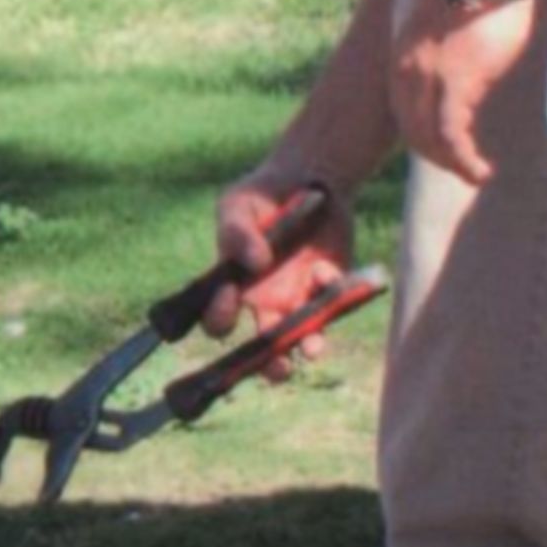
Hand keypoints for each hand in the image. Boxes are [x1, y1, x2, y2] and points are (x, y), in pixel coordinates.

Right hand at [202, 174, 352, 381]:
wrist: (307, 181)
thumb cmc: (260, 196)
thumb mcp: (237, 205)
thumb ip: (237, 232)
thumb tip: (254, 263)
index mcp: (230, 287)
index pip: (216, 318)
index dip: (219, 318)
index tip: (229, 298)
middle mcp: (261, 302)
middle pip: (258, 348)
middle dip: (266, 363)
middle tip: (275, 365)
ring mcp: (296, 300)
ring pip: (298, 340)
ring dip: (305, 348)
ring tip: (312, 349)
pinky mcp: (328, 290)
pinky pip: (330, 306)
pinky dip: (329, 294)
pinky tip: (324, 271)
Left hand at [389, 0, 535, 184]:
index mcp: (401, 44)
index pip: (400, 96)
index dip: (416, 119)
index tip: (432, 132)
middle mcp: (407, 67)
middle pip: (410, 122)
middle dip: (429, 148)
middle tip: (454, 163)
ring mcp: (431, 77)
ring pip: (429, 135)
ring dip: (449, 161)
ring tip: (472, 174)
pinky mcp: (460, 82)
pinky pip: (454, 136)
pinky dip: (463, 160)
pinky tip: (479, 172)